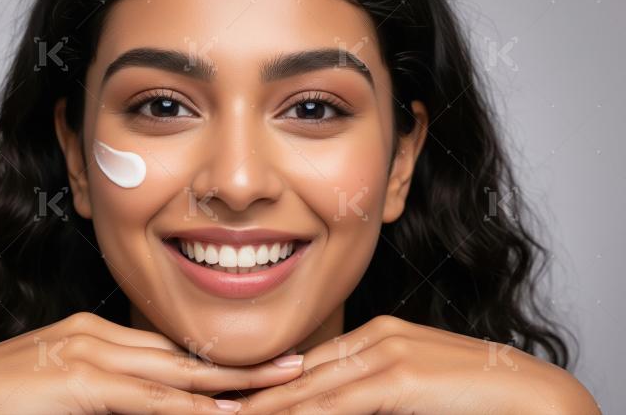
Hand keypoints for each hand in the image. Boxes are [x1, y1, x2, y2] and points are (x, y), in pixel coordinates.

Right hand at [0, 312, 303, 413]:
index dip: (217, 362)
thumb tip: (142, 401)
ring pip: (174, 371)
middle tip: (297, 365)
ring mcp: (86, 356)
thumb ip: (102, 393)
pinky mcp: (75, 382)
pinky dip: (185, 407)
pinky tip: (221, 414)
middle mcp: (96, 338)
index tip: (259, 368)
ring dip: (231, 382)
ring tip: (281, 386)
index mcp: (93, 338)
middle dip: (242, 363)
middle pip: (183, 354)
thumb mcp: (59, 392)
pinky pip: (142, 398)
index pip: (169, 350)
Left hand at [234, 315, 599, 414]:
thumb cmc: (474, 395)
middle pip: (303, 373)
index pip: (312, 364)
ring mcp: (386, 354)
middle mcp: (376, 338)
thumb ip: (375, 392)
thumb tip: (339, 404)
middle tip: (212, 407)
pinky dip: (302, 414)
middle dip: (256, 394)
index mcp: (377, 337)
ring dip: (266, 408)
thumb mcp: (413, 387)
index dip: (270, 383)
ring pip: (311, 388)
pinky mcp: (398, 377)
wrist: (532, 396)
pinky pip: (338, 402)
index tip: (235, 397)